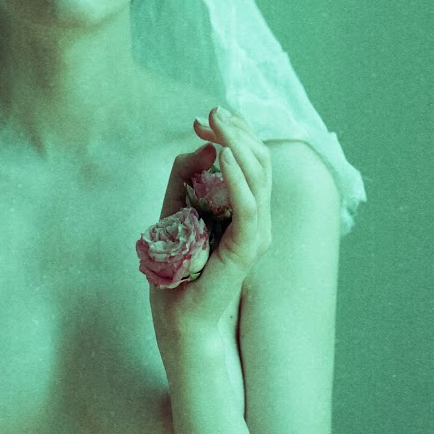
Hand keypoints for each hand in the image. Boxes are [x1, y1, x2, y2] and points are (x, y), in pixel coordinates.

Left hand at [150, 107, 273, 342]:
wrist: (179, 320)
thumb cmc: (178, 272)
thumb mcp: (174, 211)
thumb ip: (185, 176)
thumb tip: (204, 143)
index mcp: (244, 208)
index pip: (250, 159)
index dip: (232, 132)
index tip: (202, 117)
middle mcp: (257, 218)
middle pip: (259, 160)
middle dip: (236, 130)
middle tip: (210, 112)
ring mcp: (256, 233)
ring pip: (259, 176)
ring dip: (238, 143)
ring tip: (217, 124)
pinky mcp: (246, 249)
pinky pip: (249, 206)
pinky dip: (238, 177)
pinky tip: (221, 155)